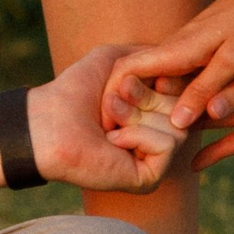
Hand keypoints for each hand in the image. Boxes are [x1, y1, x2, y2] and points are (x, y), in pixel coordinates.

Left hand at [27, 46, 185, 194]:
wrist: (48, 121)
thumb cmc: (76, 89)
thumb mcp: (116, 59)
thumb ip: (152, 54)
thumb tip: (184, 59)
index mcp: (154, 114)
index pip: (185, 92)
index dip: (160, 79)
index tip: (125, 81)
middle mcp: (159, 137)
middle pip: (184, 107)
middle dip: (147, 97)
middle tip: (111, 102)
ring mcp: (156, 160)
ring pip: (179, 127)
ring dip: (138, 115)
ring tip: (108, 121)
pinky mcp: (149, 179)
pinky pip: (168, 146)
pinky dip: (139, 136)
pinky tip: (113, 141)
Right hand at [102, 0, 233, 141]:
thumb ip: (205, 90)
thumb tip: (177, 123)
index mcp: (176, 50)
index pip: (126, 71)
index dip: (112, 97)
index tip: (111, 123)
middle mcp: (174, 49)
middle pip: (141, 82)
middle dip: (134, 111)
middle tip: (133, 140)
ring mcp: (185, 49)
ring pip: (162, 82)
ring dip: (157, 108)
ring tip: (162, 138)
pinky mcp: (199, 51)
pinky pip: (181, 78)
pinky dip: (180, 99)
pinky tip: (194, 118)